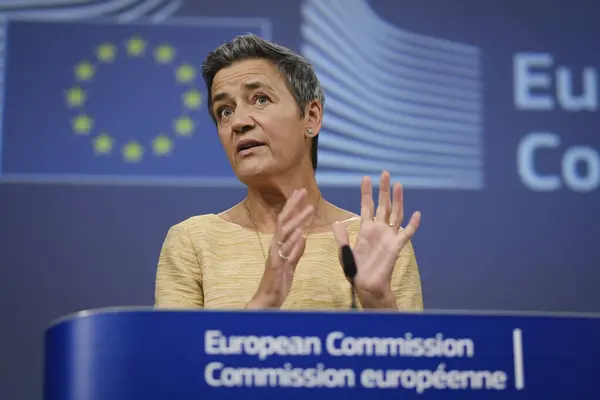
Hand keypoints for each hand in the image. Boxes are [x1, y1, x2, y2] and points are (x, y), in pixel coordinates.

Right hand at [246, 189, 313, 308]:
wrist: (267, 301)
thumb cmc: (277, 283)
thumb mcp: (290, 265)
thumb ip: (296, 252)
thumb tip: (303, 237)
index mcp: (279, 245)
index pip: (285, 221)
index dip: (292, 206)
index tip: (300, 192)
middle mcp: (275, 246)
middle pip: (283, 222)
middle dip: (293, 206)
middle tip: (302, 192)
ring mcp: (275, 256)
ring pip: (285, 234)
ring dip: (297, 220)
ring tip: (309, 209)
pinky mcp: (276, 267)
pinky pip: (285, 253)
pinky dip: (293, 243)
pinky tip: (301, 234)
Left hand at [333, 171, 420, 308]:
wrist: (367, 286)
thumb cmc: (355, 271)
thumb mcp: (344, 253)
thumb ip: (341, 238)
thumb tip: (337, 222)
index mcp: (365, 230)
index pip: (367, 207)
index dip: (366, 193)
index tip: (365, 178)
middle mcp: (379, 230)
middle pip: (383, 206)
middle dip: (384, 190)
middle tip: (385, 173)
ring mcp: (388, 237)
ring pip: (395, 214)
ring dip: (397, 200)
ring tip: (399, 184)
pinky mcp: (396, 246)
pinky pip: (406, 234)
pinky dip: (413, 225)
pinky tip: (417, 214)